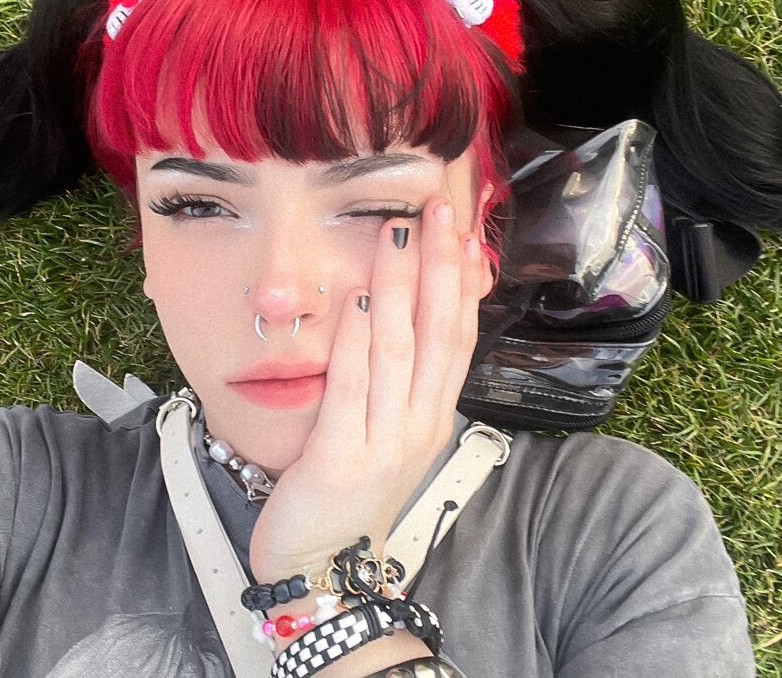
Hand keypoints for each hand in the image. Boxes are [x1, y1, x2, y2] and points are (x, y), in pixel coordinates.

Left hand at [248, 196, 491, 582]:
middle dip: (438, 266)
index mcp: (431, 417)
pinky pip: (354, 386)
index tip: (460, 230)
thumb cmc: (344, 498)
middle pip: (438, 332)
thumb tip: (394, 314)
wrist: (321, 573)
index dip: (460, 281)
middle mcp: (419, 425)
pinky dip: (357, 338)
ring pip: (400, 349)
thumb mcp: (381, 435)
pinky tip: (357, 296)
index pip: (457, 336)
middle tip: (437, 209)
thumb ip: (392, 381)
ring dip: (399, 285)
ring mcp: (386, 442)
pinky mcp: (344, 458)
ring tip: (397, 232)